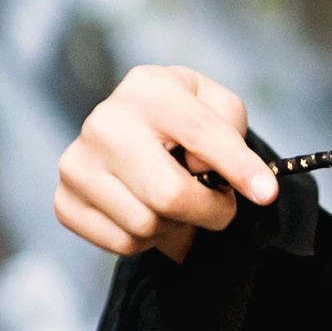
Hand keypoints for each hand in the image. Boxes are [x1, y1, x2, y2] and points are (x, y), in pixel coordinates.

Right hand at [52, 63, 274, 264]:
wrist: (135, 130)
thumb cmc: (187, 119)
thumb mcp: (218, 107)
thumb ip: (228, 129)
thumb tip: (204, 174)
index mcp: (148, 87)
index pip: (201, 134)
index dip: (239, 167)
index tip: (266, 194)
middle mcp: (104, 122)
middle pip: (170, 194)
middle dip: (209, 210)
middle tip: (220, 204)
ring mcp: (77, 162)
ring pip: (147, 224)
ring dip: (177, 224)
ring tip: (178, 201)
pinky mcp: (64, 200)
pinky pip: (122, 243)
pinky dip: (148, 239)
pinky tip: (149, 210)